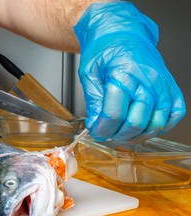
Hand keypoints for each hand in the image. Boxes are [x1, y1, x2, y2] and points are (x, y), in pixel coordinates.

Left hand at [74, 1, 185, 142]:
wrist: (122, 33)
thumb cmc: (105, 49)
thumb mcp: (89, 74)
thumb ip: (93, 102)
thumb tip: (96, 125)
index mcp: (124, 73)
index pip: (114, 114)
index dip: (102, 128)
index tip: (96, 131)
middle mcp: (147, 80)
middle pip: (136, 122)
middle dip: (117, 134)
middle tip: (107, 133)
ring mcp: (162, 85)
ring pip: (155, 123)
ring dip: (137, 135)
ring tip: (122, 132)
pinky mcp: (171, 88)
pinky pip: (174, 115)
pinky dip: (160, 126)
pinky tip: (144, 125)